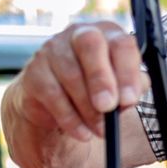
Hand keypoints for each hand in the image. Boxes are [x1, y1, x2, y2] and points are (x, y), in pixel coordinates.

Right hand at [2, 21, 142, 167]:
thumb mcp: (120, 89)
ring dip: (88, 108)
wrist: (56, 105)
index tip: (129, 100)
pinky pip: (52, 94)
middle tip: (108, 107)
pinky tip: (82, 133)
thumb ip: (132, 88)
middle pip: (90, 44)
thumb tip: (131, 95)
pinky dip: (70, 119)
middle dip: (101, 79)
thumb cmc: (96, 91)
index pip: (121, 44)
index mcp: (108, 35)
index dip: (127, 72)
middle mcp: (79, 34)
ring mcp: (52, 50)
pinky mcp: (34, 72)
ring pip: (71, 73)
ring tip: (100, 129)